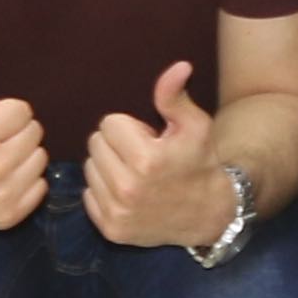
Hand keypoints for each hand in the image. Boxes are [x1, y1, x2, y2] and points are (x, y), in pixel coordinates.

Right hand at [0, 37, 50, 234]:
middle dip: (15, 132)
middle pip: (35, 132)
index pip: (22, 110)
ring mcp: (2, 196)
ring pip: (41, 158)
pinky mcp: (10, 216)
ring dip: (24, 155)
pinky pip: (41, 186)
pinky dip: (27, 181)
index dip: (3, 112)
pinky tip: (3, 179)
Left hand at [83, 61, 240, 248]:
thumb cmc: (199, 163)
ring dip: (108, 167)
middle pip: (95, 144)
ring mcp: (117, 212)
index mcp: (146, 160)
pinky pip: (89, 195)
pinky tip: (128, 194)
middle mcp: (128, 188)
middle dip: (117, 145)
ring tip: (135, 173)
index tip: (150, 139)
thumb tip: (178, 67)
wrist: (208, 214)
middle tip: (142, 156)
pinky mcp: (111, 230)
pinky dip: (104, 191)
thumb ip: (175, 97)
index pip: (109, 124)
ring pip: (89, 168)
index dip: (131, 128)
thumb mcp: (195, 126)